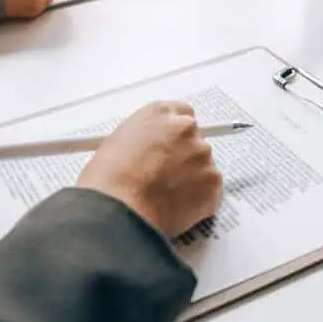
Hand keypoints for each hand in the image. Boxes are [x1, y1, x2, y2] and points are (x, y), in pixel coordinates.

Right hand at [76, 102, 223, 237]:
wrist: (120, 208)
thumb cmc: (109, 180)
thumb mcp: (116, 143)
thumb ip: (142, 139)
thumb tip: (148, 152)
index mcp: (159, 113)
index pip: (181, 114)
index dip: (175, 135)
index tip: (171, 147)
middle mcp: (184, 127)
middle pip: (195, 138)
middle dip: (185, 157)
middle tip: (167, 177)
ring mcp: (202, 153)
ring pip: (204, 165)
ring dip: (192, 178)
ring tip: (166, 196)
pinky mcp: (213, 181)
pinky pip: (211, 189)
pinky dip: (199, 200)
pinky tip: (177, 207)